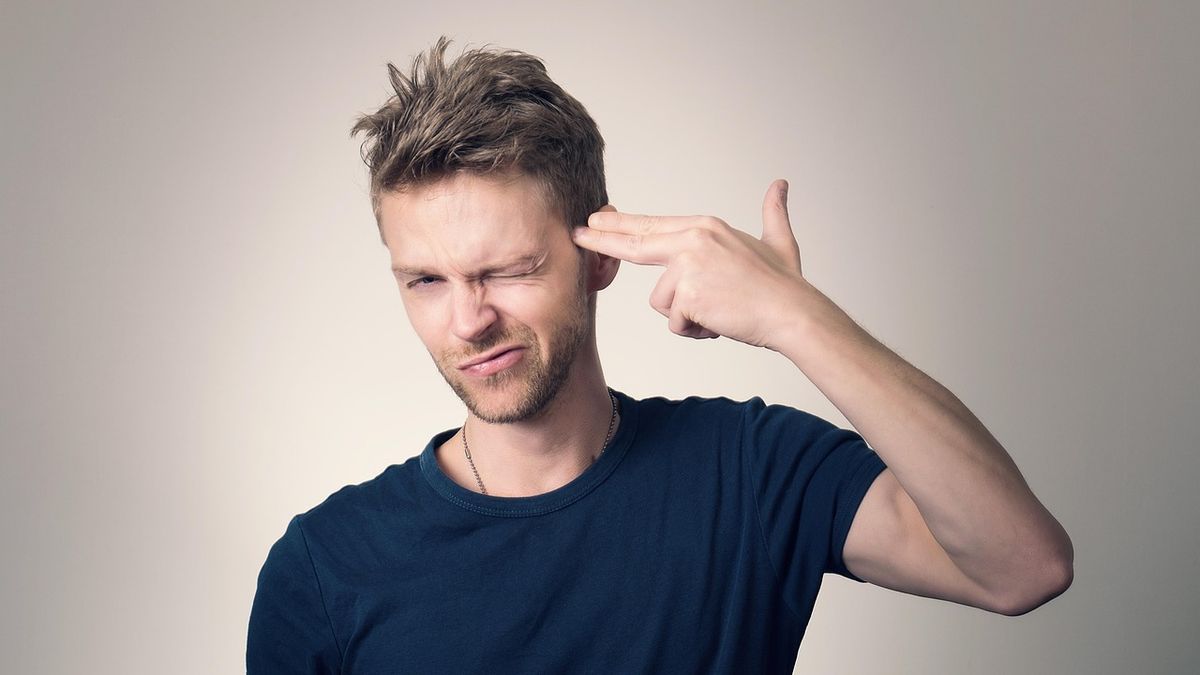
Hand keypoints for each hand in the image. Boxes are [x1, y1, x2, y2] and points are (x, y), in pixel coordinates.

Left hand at [571, 179, 809, 348]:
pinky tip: (718, 321)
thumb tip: (780, 184)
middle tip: (577, 233)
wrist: (792, 313)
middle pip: (636, 243)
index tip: (596, 220)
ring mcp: (688, 266)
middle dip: (602, 239)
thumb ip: (773, 212)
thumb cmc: (784, 284)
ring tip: (718, 310)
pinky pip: (675, 322)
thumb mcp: (778, 240)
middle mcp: (693, 240)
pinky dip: (695, 330)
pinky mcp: (687, 294)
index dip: (620, 225)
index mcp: (705, 227)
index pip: (652, 226)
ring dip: (686, 315)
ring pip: (662, 302)